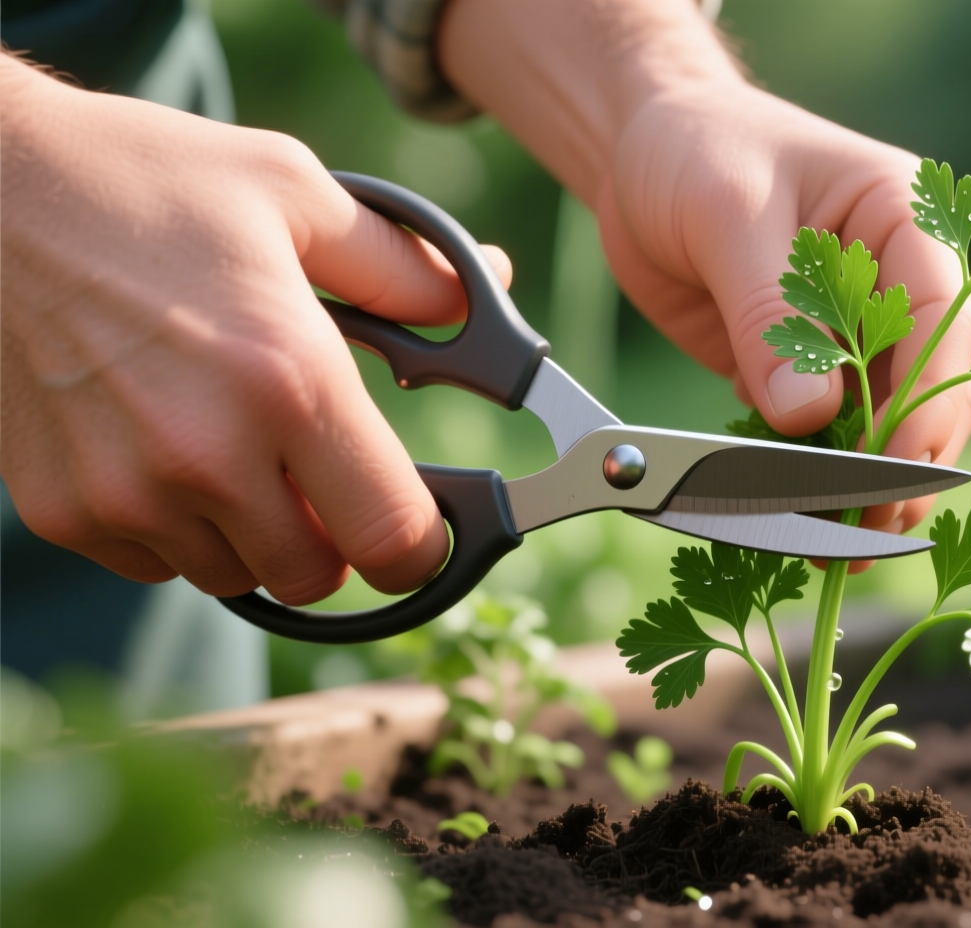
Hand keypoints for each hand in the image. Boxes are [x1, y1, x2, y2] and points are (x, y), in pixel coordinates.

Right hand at [0, 56, 510, 602]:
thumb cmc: (148, 181)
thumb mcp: (295, 194)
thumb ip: (405, 266)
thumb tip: (488, 288)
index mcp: (290, 381)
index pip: (392, 537)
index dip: (421, 542)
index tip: (420, 520)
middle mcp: (209, 454)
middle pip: (317, 577)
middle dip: (336, 536)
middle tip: (320, 469)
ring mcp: (128, 492)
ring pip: (236, 576)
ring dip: (255, 534)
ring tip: (234, 441)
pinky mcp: (64, 510)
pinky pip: (156, 563)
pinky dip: (177, 529)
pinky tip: (165, 447)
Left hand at [440, 0, 970, 543]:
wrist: (642, 151)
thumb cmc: (697, 150)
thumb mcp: (727, 213)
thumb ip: (769, 313)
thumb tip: (808, 418)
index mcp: (905, 221)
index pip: (942, 319)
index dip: (927, 398)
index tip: (894, 463)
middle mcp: (898, 285)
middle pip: (930, 389)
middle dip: (904, 465)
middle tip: (864, 532)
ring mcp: (857, 335)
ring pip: (886, 427)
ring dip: (864, 490)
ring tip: (836, 551)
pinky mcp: (810, 372)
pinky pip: (827, 437)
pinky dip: (816, 483)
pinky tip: (799, 526)